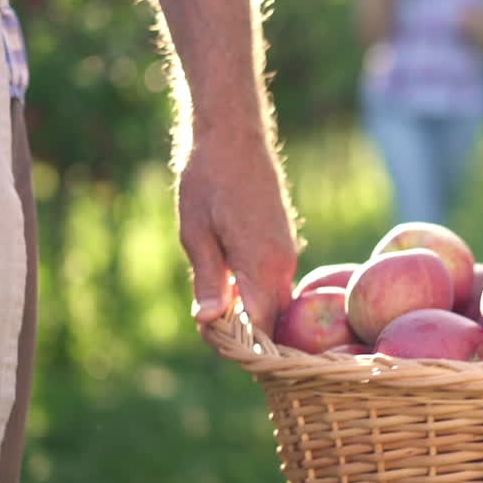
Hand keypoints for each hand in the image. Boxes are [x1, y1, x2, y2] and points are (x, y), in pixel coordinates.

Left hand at [178, 123, 297, 339]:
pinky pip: (274, 283)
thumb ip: (208, 280)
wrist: (233, 136)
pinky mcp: (284, 244)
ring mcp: (287, 254)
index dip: (239, 345)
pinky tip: (227, 286)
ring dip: (248, 313)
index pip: (262, 327)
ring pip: (273, 301)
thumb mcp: (195, 233)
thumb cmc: (207, 181)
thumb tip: (208, 321)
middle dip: (245, 334)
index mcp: (262, 265)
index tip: (209, 337)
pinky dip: (254, 294)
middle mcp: (283, 264)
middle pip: (272, 320)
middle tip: (206, 326)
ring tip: (212, 309)